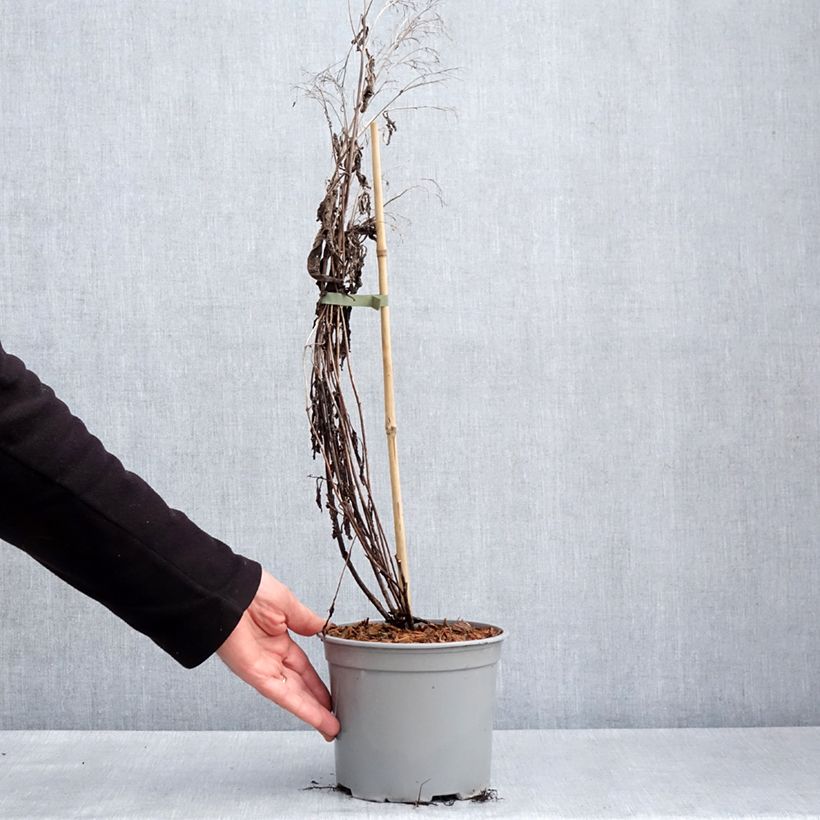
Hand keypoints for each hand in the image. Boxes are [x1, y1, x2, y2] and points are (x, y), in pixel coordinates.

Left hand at [216, 569, 339, 740]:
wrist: (223, 591)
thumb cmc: (248, 590)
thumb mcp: (287, 604)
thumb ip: (306, 621)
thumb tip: (324, 628)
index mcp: (278, 638)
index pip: (303, 667)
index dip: (318, 682)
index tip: (331, 692)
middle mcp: (270, 657)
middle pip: (299, 686)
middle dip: (317, 703)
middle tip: (335, 717)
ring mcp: (262, 667)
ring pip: (293, 696)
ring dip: (313, 712)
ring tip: (331, 727)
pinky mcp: (255, 674)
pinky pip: (282, 695)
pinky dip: (301, 708)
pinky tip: (317, 717)